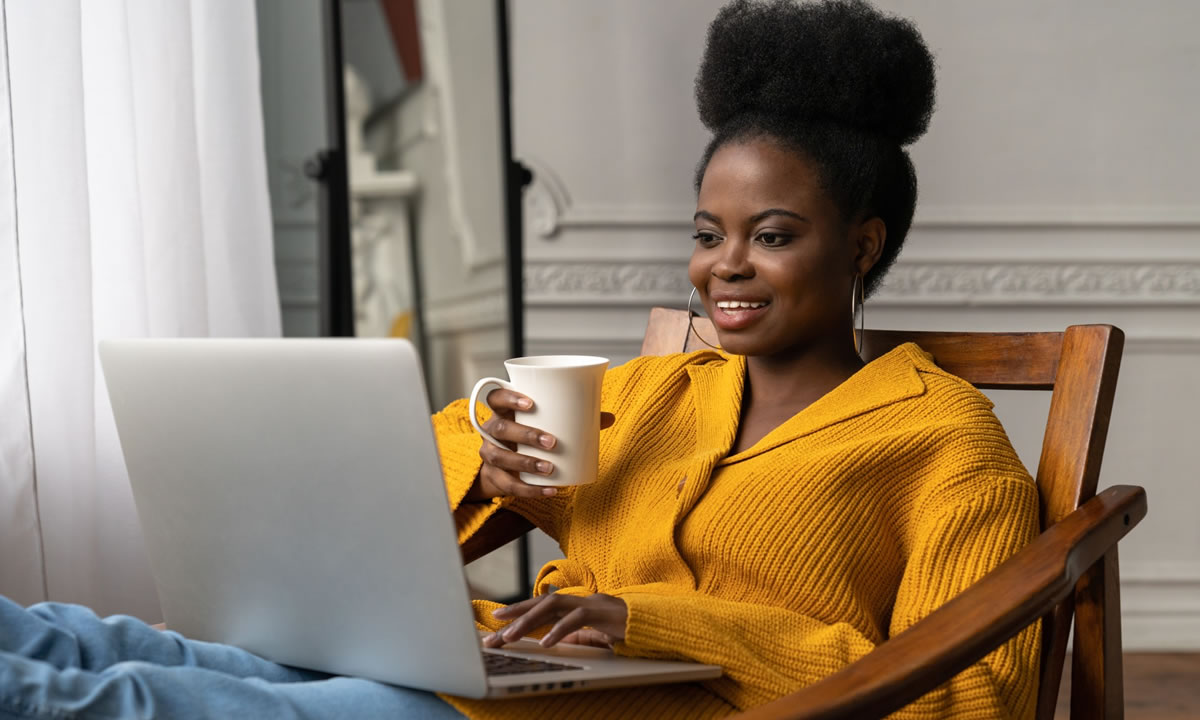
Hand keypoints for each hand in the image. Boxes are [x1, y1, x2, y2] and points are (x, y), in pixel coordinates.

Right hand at [468, 389, 615, 500]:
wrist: (504, 466)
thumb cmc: (529, 435)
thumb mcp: (546, 424)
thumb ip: (575, 419)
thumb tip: (609, 417)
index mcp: (503, 411)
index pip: (495, 397)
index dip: (509, 398)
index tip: (530, 403)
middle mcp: (491, 430)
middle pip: (501, 428)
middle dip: (526, 434)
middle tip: (552, 442)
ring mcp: (489, 454)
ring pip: (500, 457)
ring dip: (526, 463)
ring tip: (550, 468)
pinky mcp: (494, 477)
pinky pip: (509, 484)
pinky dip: (530, 489)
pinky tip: (550, 490)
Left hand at [483, 593, 627, 648]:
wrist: (654, 624)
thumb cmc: (625, 629)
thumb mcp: (595, 635)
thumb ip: (576, 635)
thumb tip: (554, 640)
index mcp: (576, 605)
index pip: (542, 607)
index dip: (519, 612)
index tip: (497, 622)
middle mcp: (579, 600)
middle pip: (540, 604)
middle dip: (515, 616)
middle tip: (493, 631)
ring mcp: (590, 603)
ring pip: (552, 606)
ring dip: (528, 621)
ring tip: (510, 636)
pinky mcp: (601, 612)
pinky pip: (576, 620)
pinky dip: (559, 631)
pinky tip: (545, 643)